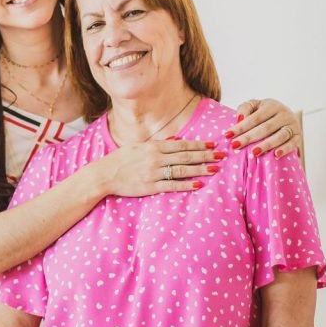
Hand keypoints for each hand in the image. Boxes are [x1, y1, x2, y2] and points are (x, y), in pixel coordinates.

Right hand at [95, 139, 222, 196]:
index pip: (181, 145)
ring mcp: (154, 173)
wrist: (104, 175)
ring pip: (182, 170)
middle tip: (221, 155)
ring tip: (214, 169)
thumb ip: (157, 144)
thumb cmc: (120, 160)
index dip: (198, 145)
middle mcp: (156, 158)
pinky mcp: (151, 186)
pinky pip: (172, 185)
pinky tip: (198, 185)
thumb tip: (174, 140)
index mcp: (154, 146)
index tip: (212, 145)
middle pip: (186, 156)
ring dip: (200, 169)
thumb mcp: (138, 146)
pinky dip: (186, 185)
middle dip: (205, 155)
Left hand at [229, 98, 301, 158]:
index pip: (254, 118)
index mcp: (272, 105)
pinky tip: (276, 155)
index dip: (241, 127)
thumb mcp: (254, 106)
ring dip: (266, 145)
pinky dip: (285, 149)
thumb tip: (240, 118)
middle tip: (235, 146)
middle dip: (249, 138)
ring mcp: (292, 125)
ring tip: (254, 152)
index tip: (227, 135)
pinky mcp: (298, 136)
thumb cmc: (264, 113)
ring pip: (279, 136)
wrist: (285, 116)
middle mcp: (284, 114)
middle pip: (265, 128)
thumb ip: (245, 109)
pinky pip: (293, 143)